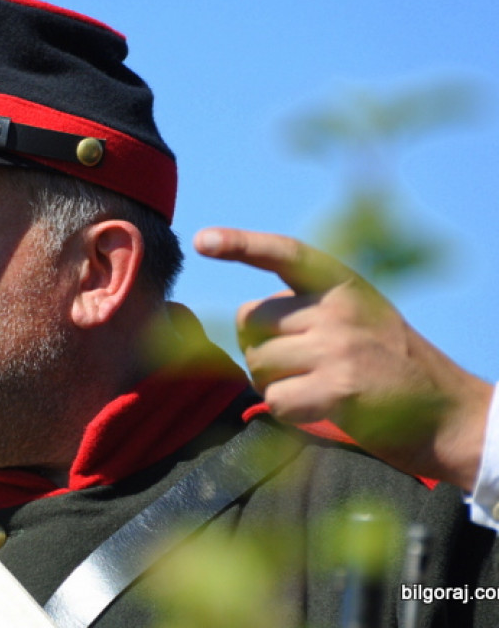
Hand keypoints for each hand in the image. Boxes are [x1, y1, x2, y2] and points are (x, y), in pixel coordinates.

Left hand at [194, 226, 491, 491]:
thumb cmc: (393, 367)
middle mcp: (338, 309)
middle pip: (251, 322)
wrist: (450, 415)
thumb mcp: (359, 316)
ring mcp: (338, 348)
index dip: (240, 244)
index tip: (203, 240)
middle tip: (298, 365)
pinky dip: (288, 411)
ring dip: (273, 382)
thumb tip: (244, 320)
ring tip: (315, 386)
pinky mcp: (338, 390)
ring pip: (258, 363)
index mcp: (342, 285)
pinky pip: (276, 400)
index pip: (283, 253)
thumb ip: (309, 308)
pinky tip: (322, 409)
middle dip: (259, 348)